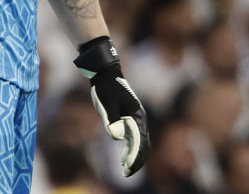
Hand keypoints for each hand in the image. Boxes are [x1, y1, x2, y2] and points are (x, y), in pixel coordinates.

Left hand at [74, 37, 149, 176]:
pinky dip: (130, 150)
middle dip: (136, 160)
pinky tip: (122, 159)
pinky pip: (133, 139)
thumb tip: (118, 137)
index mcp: (137, 116)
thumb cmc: (106, 87)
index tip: (128, 167)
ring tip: (125, 170)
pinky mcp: (127, 120)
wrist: (105, 74)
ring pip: (139, 143)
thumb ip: (112, 119)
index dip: (135, 156)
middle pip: (143, 145)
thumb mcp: (107, 102)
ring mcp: (134, 120)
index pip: (140, 141)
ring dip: (134, 157)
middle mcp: (139, 119)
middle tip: (126, 173)